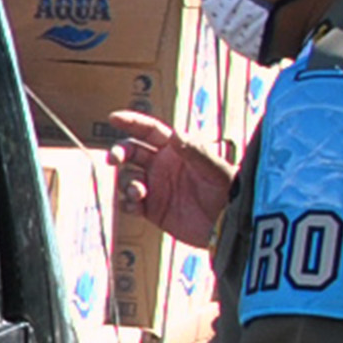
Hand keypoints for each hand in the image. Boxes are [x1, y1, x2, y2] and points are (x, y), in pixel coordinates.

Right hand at [101, 111, 232, 250]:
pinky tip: (136, 206)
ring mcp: (155, 188)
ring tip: (138, 193)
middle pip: (131, 152)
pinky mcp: (152, 210)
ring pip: (127, 178)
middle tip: (114, 158)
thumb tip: (176, 134)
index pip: (150, 131)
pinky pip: (130, 204)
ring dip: (127, 183)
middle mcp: (162, 166)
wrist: (227, 224)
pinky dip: (128, 204)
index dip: (132, 123)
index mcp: (176, 151)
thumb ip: (196, 152)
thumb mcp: (216, 169)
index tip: (114, 118)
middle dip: (120, 152)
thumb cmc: (228, 192)